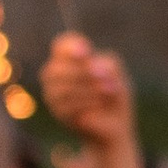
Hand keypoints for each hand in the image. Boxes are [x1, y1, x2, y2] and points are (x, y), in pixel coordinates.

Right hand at [40, 31, 136, 156]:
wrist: (115, 122)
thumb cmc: (113, 92)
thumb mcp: (115, 72)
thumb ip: (105, 63)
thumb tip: (91, 67)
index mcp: (69, 57)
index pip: (62, 45)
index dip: (71, 47)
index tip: (86, 52)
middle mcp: (55, 73)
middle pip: (57, 68)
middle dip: (83, 73)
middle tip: (105, 78)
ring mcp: (52, 93)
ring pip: (60, 89)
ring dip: (88, 89)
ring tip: (107, 92)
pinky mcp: (57, 112)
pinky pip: (65, 106)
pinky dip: (86, 104)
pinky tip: (99, 105)